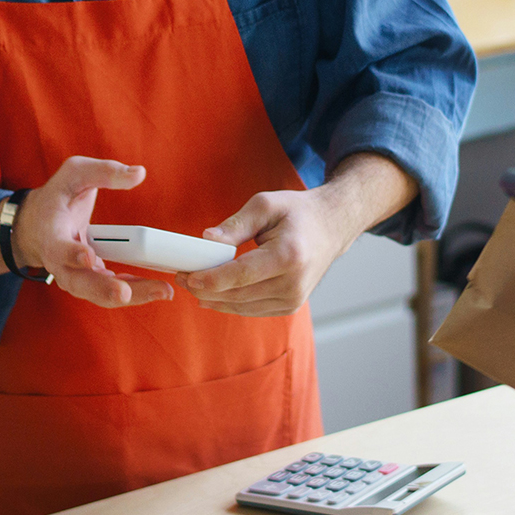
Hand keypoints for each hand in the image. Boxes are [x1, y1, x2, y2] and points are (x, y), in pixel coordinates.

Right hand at [8, 156, 173, 306]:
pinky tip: (156, 288)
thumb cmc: (58, 196)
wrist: (37, 223)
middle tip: (126, 294)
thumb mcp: (75, 173)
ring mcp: (74, 275)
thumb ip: (105, 172)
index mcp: (52, 233)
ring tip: (161, 292)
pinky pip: (109, 291)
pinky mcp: (89, 280)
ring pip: (98, 293)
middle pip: (79, 282)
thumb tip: (139, 173)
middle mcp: (60, 262)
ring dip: (131, 295)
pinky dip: (133, 291)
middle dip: (103, 290)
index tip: (88, 257)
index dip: (72, 254)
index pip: (58, 248)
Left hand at [179, 188, 344, 316]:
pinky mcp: (290, 306)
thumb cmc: (299, 213)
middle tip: (182, 277)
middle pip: (238, 294)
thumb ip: (236, 225)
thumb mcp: (267, 205)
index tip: (187, 275)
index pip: (241, 275)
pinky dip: (231, 302)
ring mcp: (295, 298)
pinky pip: (252, 309)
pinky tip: (215, 293)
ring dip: (215, 298)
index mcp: (290, 255)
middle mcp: (295, 282)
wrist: (332, 227)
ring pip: (242, 306)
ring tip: (194, 283)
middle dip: (206, 288)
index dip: (210, 279)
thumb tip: (205, 241)